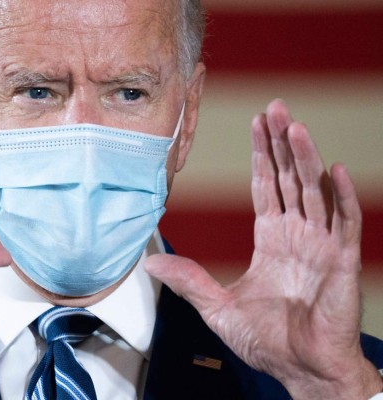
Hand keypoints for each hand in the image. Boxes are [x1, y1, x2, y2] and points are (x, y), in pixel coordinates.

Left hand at [146, 99, 382, 398]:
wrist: (301, 369)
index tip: (256, 124)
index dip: (262, 155)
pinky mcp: (341, 261)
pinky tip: (334, 170)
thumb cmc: (267, 341)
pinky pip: (345, 223)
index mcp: (271, 239)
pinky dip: (342, 197)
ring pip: (314, 190)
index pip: (267, 186)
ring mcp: (321, 245)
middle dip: (281, 143)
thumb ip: (188, 280)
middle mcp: (297, 235)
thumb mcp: (217, 306)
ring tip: (294, 126)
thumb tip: (150, 261)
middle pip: (289, 178)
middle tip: (275, 107)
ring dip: (305, 158)